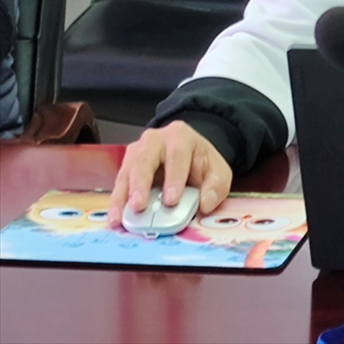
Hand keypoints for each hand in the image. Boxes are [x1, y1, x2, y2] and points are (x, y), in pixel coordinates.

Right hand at [108, 121, 231, 225]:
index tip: (172, 200)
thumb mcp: (217, 171)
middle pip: (144, 160)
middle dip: (141, 185)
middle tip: (139, 206)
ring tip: (121, 217)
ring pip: (127, 171)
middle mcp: (155, 140)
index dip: (174, 179)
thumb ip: (216, 187)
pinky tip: (116, 218)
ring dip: (123, 196)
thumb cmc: (200, 162)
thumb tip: (205, 204)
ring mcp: (137, 151)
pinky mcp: (126, 166)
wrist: (188, 154)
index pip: (176, 156)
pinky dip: (116, 202)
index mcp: (180, 136)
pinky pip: (119, 184)